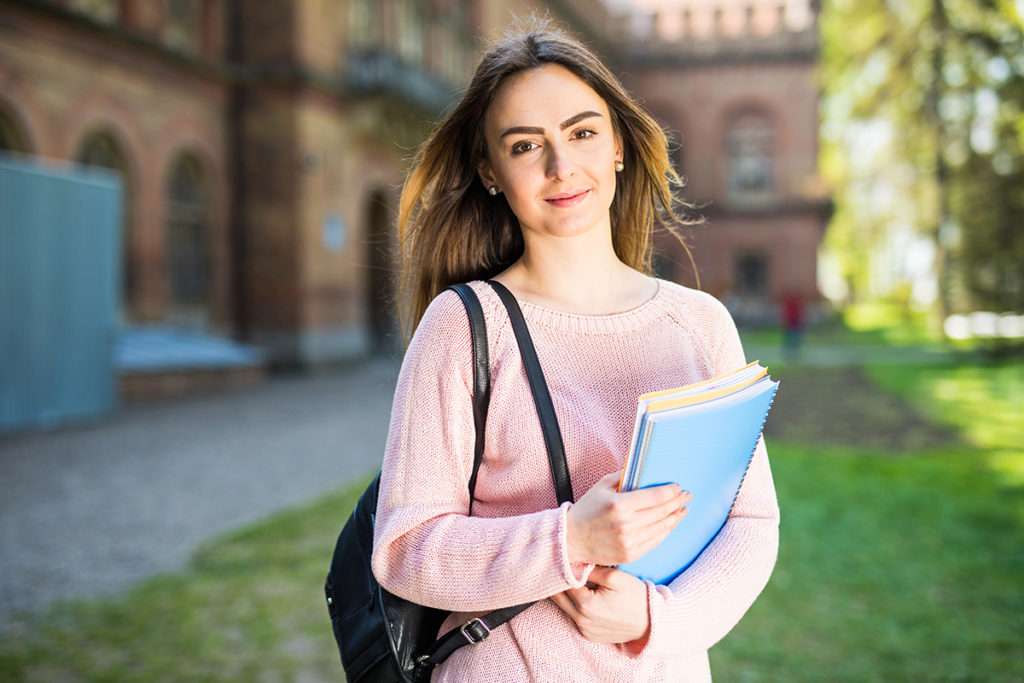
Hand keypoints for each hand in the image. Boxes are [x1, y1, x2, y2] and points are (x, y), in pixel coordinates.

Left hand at [550, 566, 650, 647]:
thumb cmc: (635, 597)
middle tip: (561, 567)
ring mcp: (584, 630)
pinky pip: (574, 617)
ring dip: (566, 594)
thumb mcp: (615, 577)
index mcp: (586, 605)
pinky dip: (575, 605)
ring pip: (565, 607)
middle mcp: (581, 621)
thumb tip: (572, 564)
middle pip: (557, 598)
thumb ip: (589, 570)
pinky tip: (584, 594)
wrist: (651, 623)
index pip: (562, 583)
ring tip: (574, 579)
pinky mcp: (588, 635)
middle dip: (558, 581)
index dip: (561, 569)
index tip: (563, 558)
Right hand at [566, 472, 690, 565]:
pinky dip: (665, 532)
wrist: (570, 540)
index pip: (655, 496)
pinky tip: (669, 524)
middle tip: (687, 496)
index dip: (671, 491)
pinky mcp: (630, 555)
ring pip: (662, 528)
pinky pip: (655, 542)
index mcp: (619, 505)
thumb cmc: (586, 510)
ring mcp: (629, 542)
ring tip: (682, 510)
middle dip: (678, 502)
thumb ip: (623, 476)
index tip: (678, 487)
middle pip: (662, 512)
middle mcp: (626, 525)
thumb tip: (642, 468)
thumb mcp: (601, 486)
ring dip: (675, 518)